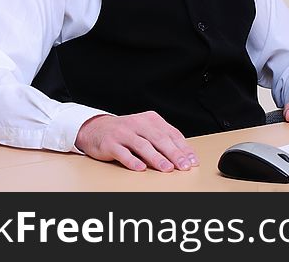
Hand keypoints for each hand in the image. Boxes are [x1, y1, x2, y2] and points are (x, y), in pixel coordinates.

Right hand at [74, 111, 198, 171]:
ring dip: (157, 158)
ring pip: (143, 146)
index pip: (172, 134)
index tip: (192, 161)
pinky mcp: (110, 143)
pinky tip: (140, 168)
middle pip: (160, 139)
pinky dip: (132, 161)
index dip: (184, 148)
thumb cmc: (126, 132)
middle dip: (174, 154)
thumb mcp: (146, 130)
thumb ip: (163, 140)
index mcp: (151, 120)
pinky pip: (123, 153)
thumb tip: (184, 156)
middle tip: (184, 166)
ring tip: (167, 168)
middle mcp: (139, 124)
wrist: (96, 128)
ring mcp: (124, 133)